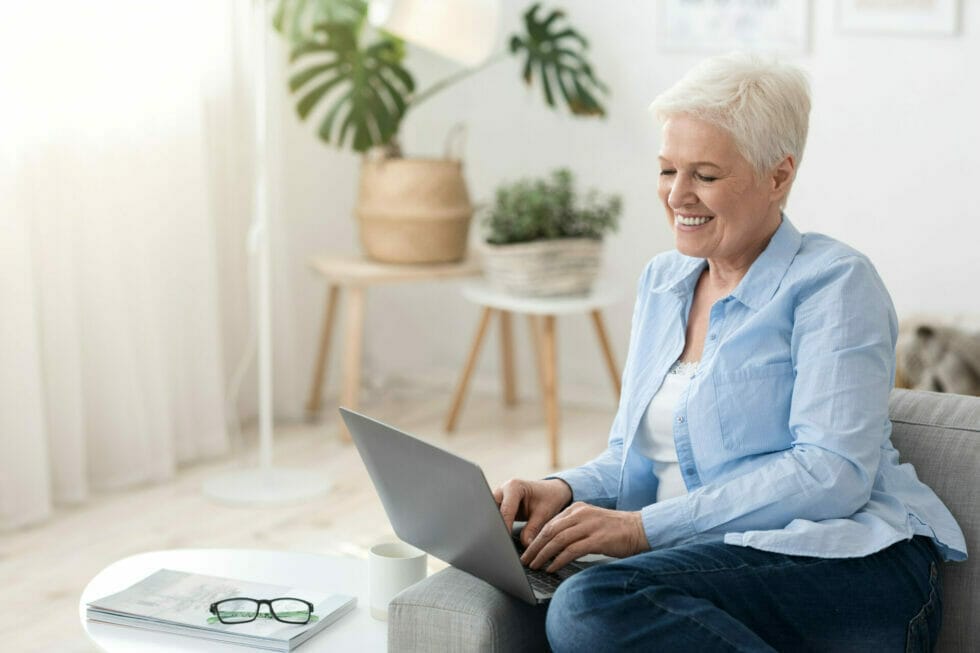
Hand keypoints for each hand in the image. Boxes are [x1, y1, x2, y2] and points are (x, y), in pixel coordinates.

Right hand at [493, 478, 572, 546]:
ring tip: (502, 540)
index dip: (505, 527)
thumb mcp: (543, 514)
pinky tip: (503, 536)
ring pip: (491, 515)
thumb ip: (532, 529)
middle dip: (496, 527)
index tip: (506, 542)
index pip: (505, 510)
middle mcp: (503, 490)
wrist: (550, 491)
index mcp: (514, 486)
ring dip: (495, 527)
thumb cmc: (548, 498)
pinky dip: (498, 526)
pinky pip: (494, 517)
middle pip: (493, 511)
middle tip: (502, 543)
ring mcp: (498, 497)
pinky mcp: (497, 505)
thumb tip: (525, 545)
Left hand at [521, 502, 649, 572]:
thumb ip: (573, 529)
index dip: (536, 538)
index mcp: (577, 509)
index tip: (526, 550)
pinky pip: (572, 550)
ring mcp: (589, 525)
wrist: (640, 529)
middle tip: (525, 560)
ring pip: (558, 540)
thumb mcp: (590, 523)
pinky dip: (559, 560)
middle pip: (550, 531)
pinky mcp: (597, 539)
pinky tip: (552, 568)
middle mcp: (581, 514)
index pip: (550, 523)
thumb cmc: (615, 530)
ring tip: (534, 566)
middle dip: (535, 547)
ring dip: (543, 555)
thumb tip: (553, 546)